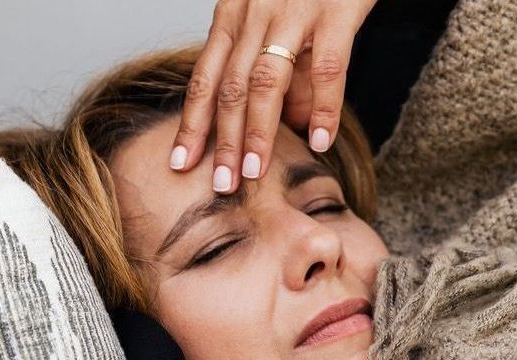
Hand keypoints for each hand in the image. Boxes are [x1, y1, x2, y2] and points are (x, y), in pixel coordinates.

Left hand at [168, 0, 377, 192]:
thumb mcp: (278, 15)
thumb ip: (280, 68)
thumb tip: (292, 126)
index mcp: (235, 14)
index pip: (205, 77)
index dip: (192, 122)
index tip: (181, 162)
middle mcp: (254, 13)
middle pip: (230, 87)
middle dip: (220, 141)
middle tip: (218, 185)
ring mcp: (294, 11)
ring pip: (266, 82)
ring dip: (257, 133)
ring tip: (252, 174)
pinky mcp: (335, 11)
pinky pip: (326, 68)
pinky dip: (324, 108)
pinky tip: (320, 141)